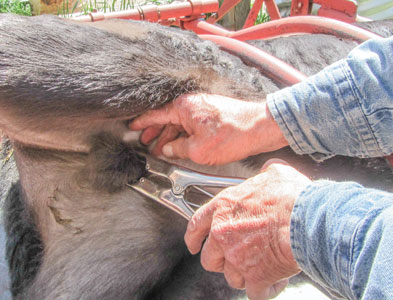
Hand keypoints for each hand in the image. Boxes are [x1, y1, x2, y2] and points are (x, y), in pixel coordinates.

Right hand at [129, 93, 287, 164]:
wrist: (260, 128)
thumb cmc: (233, 134)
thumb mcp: (198, 149)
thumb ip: (177, 149)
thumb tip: (167, 149)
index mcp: (183, 107)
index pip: (155, 114)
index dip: (142, 122)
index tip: (132, 126)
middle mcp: (191, 104)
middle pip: (166, 118)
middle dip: (154, 131)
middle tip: (144, 141)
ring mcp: (202, 108)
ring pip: (178, 122)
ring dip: (169, 136)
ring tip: (160, 149)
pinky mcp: (212, 115)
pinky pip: (190, 124)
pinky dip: (182, 135)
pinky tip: (180, 145)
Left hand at [184, 160, 310, 299]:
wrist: (308, 219)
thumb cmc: (293, 196)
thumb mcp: (276, 173)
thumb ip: (265, 174)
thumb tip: (270, 170)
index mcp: (224, 207)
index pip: (196, 225)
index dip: (193, 238)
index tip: (194, 245)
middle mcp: (224, 233)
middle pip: (209, 258)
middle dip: (221, 261)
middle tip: (234, 259)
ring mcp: (237, 257)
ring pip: (231, 277)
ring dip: (244, 275)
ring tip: (259, 268)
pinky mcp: (255, 276)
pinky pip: (255, 292)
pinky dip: (264, 290)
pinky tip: (274, 282)